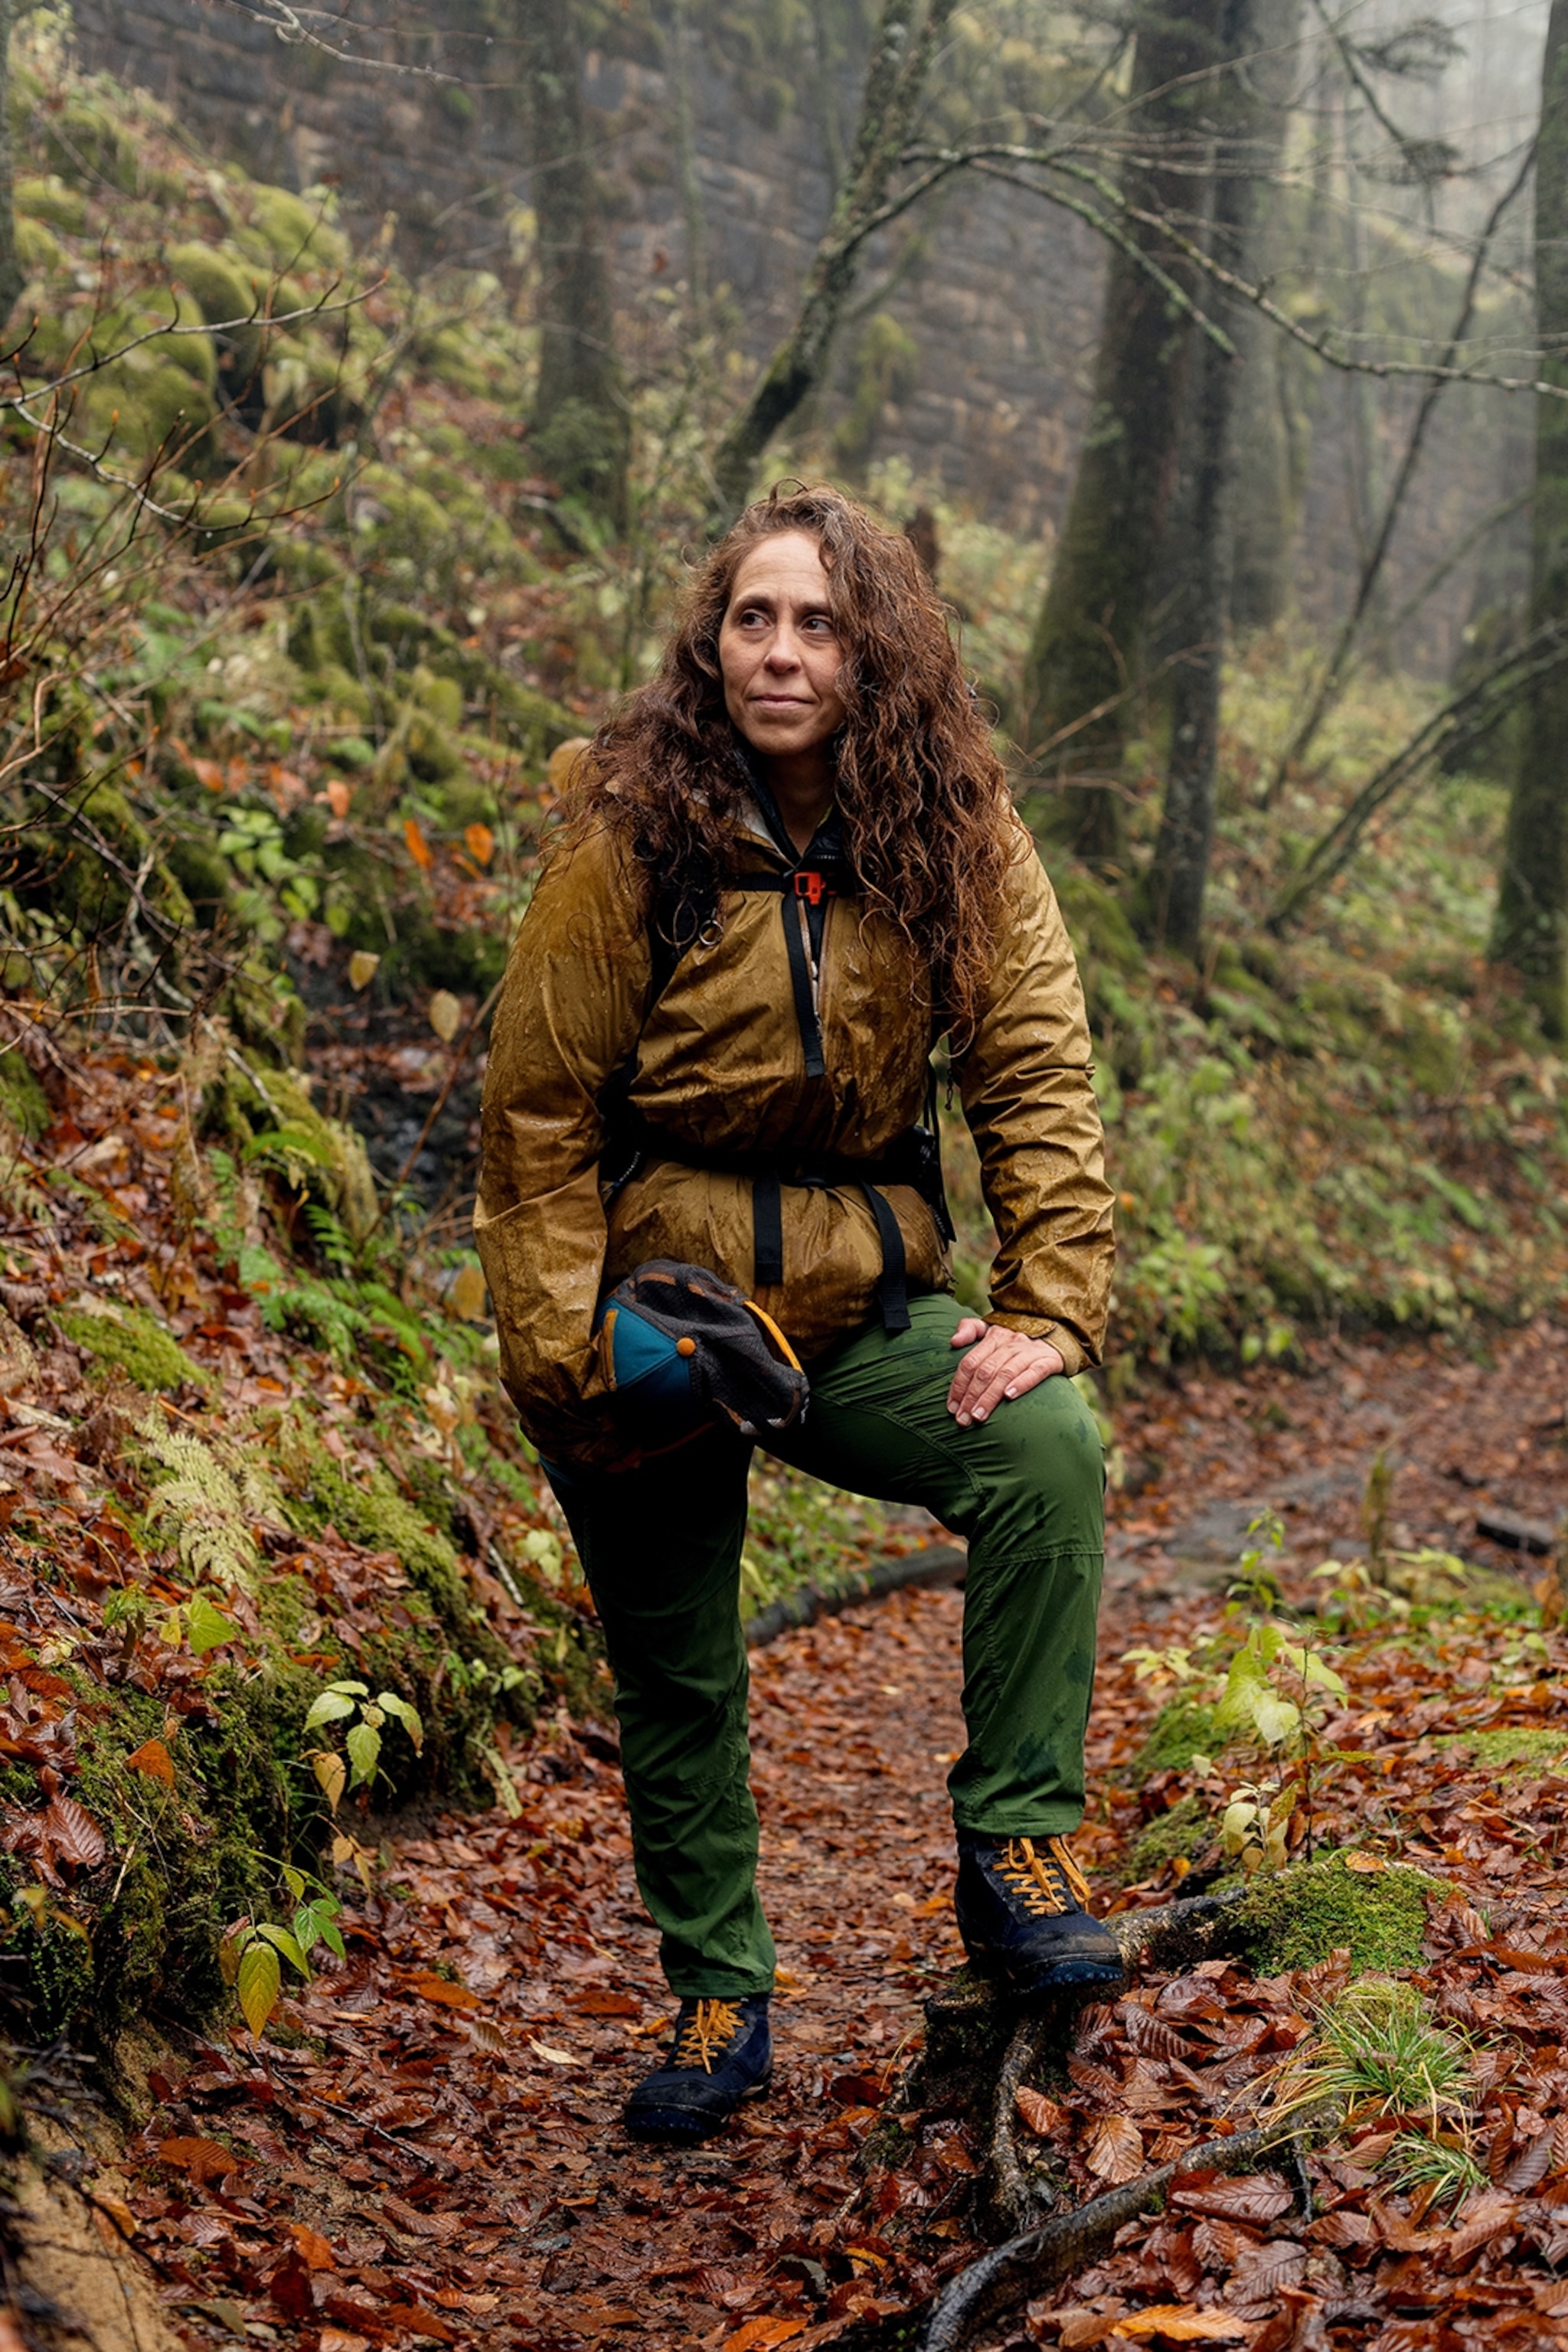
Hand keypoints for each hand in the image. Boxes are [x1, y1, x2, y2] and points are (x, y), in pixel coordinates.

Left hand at [947, 1317, 1064, 1426]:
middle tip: (963, 1419)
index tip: (952, 1407)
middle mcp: (1011, 1342)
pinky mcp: (1049, 1360)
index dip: (958, 1385)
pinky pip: (1034, 1372)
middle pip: (985, 1370)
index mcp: (994, 1336)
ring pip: (1005, 1373)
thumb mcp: (993, 1329)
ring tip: (979, 1416)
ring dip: (990, 1396)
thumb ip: (971, 1329)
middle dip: (971, 1397)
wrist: (1059, 1336)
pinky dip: (1021, 1383)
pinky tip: (1009, 1397)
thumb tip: (953, 1341)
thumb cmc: (1017, 1342)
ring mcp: (1030, 1351)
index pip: (970, 1361)